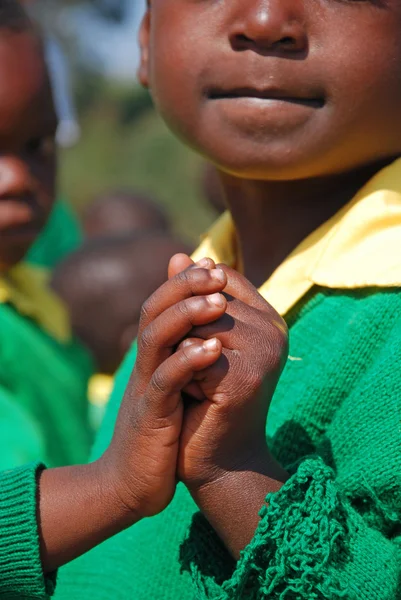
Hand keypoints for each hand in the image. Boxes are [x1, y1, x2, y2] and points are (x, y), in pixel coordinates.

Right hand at [99, 260, 229, 518]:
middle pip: (154, 310)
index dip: (185, 282)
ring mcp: (145, 387)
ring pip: (156, 337)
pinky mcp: (150, 415)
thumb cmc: (163, 431)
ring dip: (185, 315)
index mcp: (154, 355)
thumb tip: (207, 328)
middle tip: (214, 270)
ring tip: (217, 301)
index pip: (162, 304)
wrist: (133, 482)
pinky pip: (165, 381)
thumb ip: (186, 354)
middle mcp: (146, 363)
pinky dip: (186, 362)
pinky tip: (213, 350)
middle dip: (184, 286)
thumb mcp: (177, 388)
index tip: (214, 266)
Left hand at [169, 256, 287, 491]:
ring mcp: (263, 353)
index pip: (219, 277)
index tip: (190, 337)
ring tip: (196, 382)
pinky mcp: (245, 378)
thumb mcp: (199, 340)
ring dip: (182, 351)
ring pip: (198, 321)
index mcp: (268, 319)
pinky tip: (195, 397)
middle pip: (207, 297)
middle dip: (185, 330)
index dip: (192, 301)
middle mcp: (274, 331)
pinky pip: (193, 352)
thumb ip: (191, 298)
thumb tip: (178, 254)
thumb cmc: (207, 399)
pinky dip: (182, 372)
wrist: (218, 459)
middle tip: (192, 368)